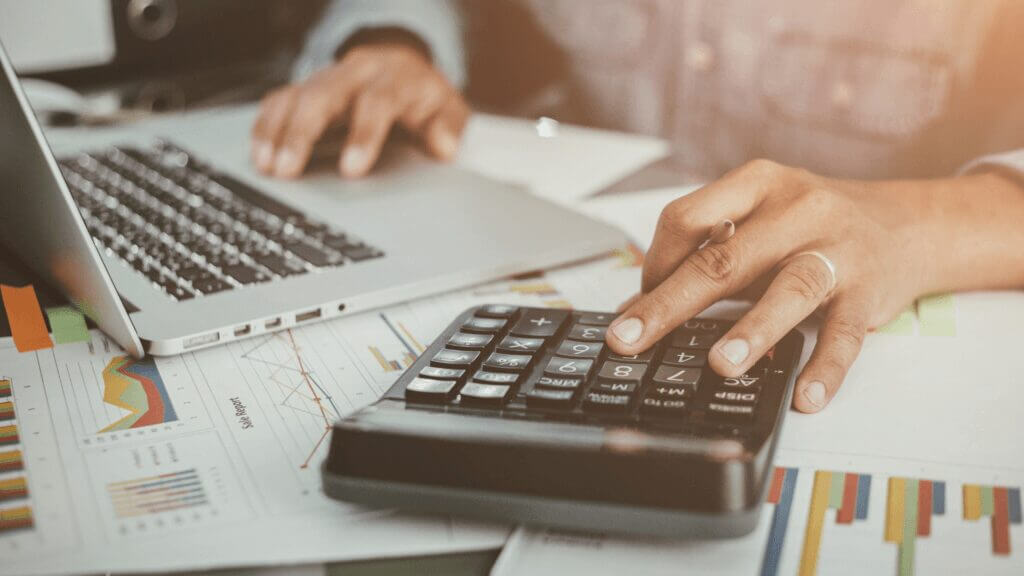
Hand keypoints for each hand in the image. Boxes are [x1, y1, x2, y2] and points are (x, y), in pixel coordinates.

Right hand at [251, 42, 468, 178]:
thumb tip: (444, 147)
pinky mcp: (307, 86)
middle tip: (288, 169)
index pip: (376, 102)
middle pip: (323, 95)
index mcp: (393, 77)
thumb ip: (448, 127)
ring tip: (266, 165)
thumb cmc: (423, 97)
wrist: (402, 65)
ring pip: (296, 96)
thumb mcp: (447, 108)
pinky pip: (280, 99)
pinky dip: (266, 124)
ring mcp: (328, 77)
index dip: (363, 135)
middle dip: (302, 133)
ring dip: (277, 131)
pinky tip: (258, 151)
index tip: (351, 170)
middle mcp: (356, 72)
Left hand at [604, 159, 1023, 412]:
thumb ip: (704, 258)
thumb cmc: (810, 227)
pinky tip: (805, 396)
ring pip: (791, 288)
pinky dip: (825, 367)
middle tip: (630, 339)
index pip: (687, 217)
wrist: (906, 224)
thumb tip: (636, 310)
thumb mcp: (756, 225)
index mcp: (757, 184)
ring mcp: (837, 249)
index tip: (639, 301)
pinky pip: (846, 334)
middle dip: (671, 302)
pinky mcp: (870, 291)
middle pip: (724, 258)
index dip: (655, 261)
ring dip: (753, 328)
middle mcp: (797, 209)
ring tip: (721, 365)